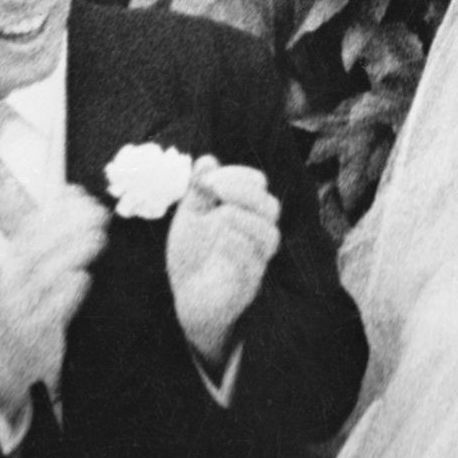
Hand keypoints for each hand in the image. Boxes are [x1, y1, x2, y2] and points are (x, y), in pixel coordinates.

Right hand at [0, 187, 109, 410]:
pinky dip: (61, 298)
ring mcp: (17, 317)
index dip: (51, 212)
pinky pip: (43, 319)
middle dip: (63, 229)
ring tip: (97, 238)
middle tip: (98, 213)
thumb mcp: (33, 276)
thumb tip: (71, 192)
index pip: (27, 234)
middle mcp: (10, 290)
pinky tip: (82, 279)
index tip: (80, 194)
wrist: (5, 373)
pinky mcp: (30, 343)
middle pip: (32, 253)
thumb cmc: (27, 316)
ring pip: (38, 282)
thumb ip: (50, 237)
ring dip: (67, 256)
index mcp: (12, 271)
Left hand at [166, 158, 282, 366]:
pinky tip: (219, 239)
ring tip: (221, 215)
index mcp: (246, 213)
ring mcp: (255, 260)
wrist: (187, 298)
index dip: (237, 176)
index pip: (258, 185)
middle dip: (244, 193)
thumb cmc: (193, 255)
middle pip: (270, 207)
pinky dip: (238, 248)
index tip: (206, 180)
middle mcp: (256, 234)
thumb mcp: (190, 217)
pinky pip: (252, 265)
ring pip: (269, 236)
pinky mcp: (245, 285)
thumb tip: (208, 159)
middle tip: (213, 190)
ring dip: (246, 220)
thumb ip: (199, 190)